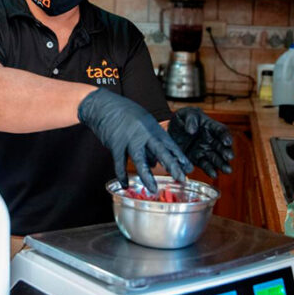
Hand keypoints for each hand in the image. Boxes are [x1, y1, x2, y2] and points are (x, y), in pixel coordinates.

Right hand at [78, 89, 192, 192]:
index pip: (170, 144)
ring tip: (153, 189)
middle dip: (172, 166)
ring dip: (148, 176)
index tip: (189, 168)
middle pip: (161, 151)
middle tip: (182, 179)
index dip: (180, 157)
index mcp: (153, 128)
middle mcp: (144, 134)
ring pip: (141, 160)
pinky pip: (120, 164)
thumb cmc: (125, 114)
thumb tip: (154, 163)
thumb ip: (150, 143)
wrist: (104, 105)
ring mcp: (129, 139)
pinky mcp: (116, 145)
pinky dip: (122, 175)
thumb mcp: (143, 124)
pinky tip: (125, 184)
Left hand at [168, 107, 233, 177]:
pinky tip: (213, 174)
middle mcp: (211, 140)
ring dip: (222, 164)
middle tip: (229, 157)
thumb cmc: (183, 119)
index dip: (225, 136)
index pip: (221, 131)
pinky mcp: (198, 159)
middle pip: (222, 147)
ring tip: (227, 170)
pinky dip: (210, 170)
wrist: (172, 131)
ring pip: (216, 158)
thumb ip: (190, 119)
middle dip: (226, 152)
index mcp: (211, 127)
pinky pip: (205, 166)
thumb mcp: (185, 114)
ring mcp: (205, 150)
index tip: (227, 142)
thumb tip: (192, 130)